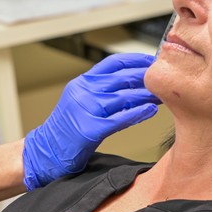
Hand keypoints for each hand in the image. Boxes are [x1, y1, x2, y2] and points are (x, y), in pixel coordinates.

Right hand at [22, 53, 159, 189]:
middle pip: (122, 78)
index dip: (136, 60)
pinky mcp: (90, 129)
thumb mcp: (81, 101)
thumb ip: (102, 90)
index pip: (113, 63)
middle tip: (166, 79)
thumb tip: (135, 83)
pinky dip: (137, 114)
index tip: (154, 61)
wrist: (46, 151)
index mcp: (82, 82)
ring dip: (147, 96)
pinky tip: (150, 112)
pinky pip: (119, 118)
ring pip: (123, 97)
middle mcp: (83, 91)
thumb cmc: (67, 129)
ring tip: (162, 96)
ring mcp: (85, 109)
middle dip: (146, 78)